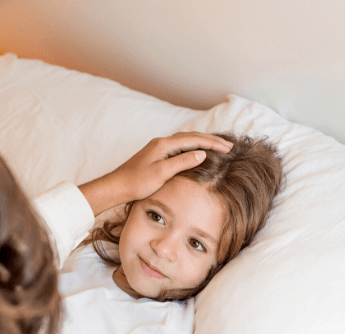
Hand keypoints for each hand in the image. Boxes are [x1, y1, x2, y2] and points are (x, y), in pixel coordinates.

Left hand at [79, 133, 232, 215]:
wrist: (117, 186)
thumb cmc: (137, 182)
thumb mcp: (162, 173)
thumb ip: (182, 162)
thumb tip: (202, 153)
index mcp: (164, 144)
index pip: (194, 140)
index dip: (213, 143)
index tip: (228, 148)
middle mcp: (162, 142)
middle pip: (192, 136)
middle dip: (211, 140)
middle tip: (228, 145)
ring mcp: (159, 148)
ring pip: (186, 140)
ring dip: (203, 142)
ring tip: (217, 146)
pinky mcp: (157, 155)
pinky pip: (180, 146)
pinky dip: (193, 146)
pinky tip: (197, 151)